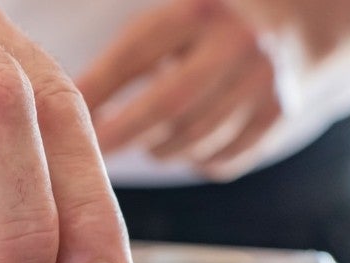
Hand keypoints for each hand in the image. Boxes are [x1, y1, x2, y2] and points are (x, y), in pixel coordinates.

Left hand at [77, 0, 293, 178]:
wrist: (290, 22)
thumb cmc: (204, 28)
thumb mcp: (167, 25)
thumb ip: (123, 62)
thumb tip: (59, 112)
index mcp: (197, 12)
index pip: (134, 56)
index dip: (95, 94)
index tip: (67, 122)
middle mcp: (236, 43)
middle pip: (168, 106)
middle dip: (124, 134)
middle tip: (95, 151)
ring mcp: (263, 82)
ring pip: (193, 140)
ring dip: (158, 149)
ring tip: (144, 141)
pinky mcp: (277, 116)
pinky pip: (220, 160)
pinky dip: (194, 161)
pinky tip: (185, 145)